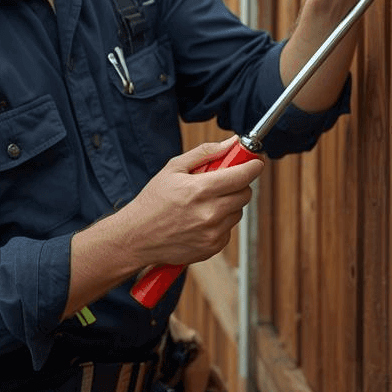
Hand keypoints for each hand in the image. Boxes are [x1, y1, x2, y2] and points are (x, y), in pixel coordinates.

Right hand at [123, 138, 262, 267]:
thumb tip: (232, 143)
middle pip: (245, 193)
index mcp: (201, 189)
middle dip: (238, 184)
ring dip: (228, 204)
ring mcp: (213, 233)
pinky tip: (200, 220)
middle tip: (222, 181)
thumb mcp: (173, 168)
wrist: (136, 237)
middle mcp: (210, 213)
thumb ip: (206, 152)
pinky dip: (220, 222)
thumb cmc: (152, 201)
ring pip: (238, 212)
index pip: (243, 175)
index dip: (253, 165)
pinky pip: (229, 229)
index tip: (255, 162)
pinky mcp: (212, 248)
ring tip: (204, 203)